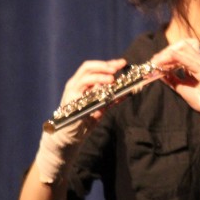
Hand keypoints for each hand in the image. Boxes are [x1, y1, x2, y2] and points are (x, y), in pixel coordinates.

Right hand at [35, 57, 126, 182]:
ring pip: (85, 76)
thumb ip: (112, 99)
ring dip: (100, 76)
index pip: (95, 68)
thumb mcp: (102, 107)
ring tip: (112, 79)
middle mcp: (75, 84)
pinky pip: (83, 91)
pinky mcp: (71, 100)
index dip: (109, 64)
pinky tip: (105, 90)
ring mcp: (72, 91)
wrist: (71, 136)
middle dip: (104, 66)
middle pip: (88, 67)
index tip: (122, 63)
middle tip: (117, 68)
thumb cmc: (85, 121)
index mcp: (82, 83)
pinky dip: (95, 89)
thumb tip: (128, 92)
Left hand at [152, 40, 199, 119]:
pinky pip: (189, 60)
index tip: (154, 62)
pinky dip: (178, 58)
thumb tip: (160, 73)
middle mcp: (198, 62)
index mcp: (193, 65)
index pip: (178, 52)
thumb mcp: (182, 89)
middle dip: (164, 53)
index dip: (165, 55)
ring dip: (168, 54)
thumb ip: (173, 80)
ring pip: (183, 50)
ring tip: (157, 61)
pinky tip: (169, 58)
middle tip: (153, 61)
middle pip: (179, 48)